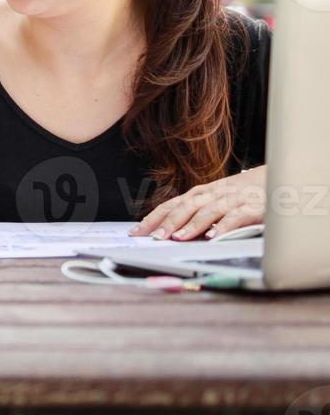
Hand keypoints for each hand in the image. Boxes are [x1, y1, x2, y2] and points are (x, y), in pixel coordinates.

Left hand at [130, 166, 266, 240]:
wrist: (278, 177)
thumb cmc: (243, 193)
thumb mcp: (216, 200)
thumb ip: (197, 212)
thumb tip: (171, 231)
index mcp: (201, 193)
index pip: (171, 205)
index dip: (153, 218)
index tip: (136, 231)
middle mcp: (214, 194)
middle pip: (185, 207)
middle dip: (167, 222)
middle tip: (153, 237)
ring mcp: (233, 199)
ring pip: (208, 211)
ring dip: (192, 225)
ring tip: (178, 238)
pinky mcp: (253, 207)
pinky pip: (237, 216)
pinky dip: (224, 226)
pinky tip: (214, 236)